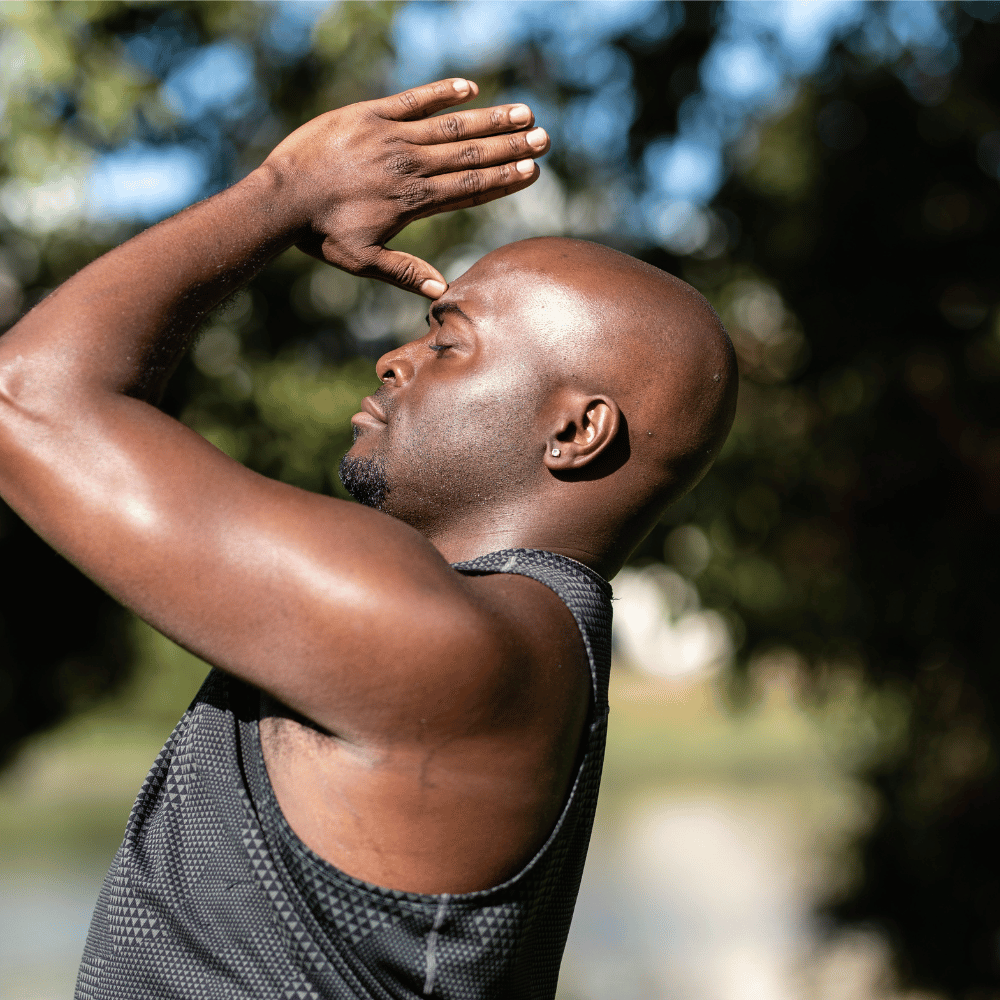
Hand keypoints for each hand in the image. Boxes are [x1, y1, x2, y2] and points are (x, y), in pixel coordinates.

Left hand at [261, 78, 549, 297]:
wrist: (281, 197)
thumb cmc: (321, 235)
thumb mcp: (364, 261)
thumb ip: (405, 271)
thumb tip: (442, 289)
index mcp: (414, 201)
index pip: (470, 187)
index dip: (505, 179)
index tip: (533, 171)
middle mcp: (410, 166)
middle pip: (471, 154)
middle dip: (511, 147)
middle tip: (545, 137)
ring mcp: (391, 136)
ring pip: (451, 126)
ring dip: (490, 119)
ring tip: (523, 113)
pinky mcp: (370, 115)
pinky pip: (414, 100)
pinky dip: (442, 92)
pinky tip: (470, 87)